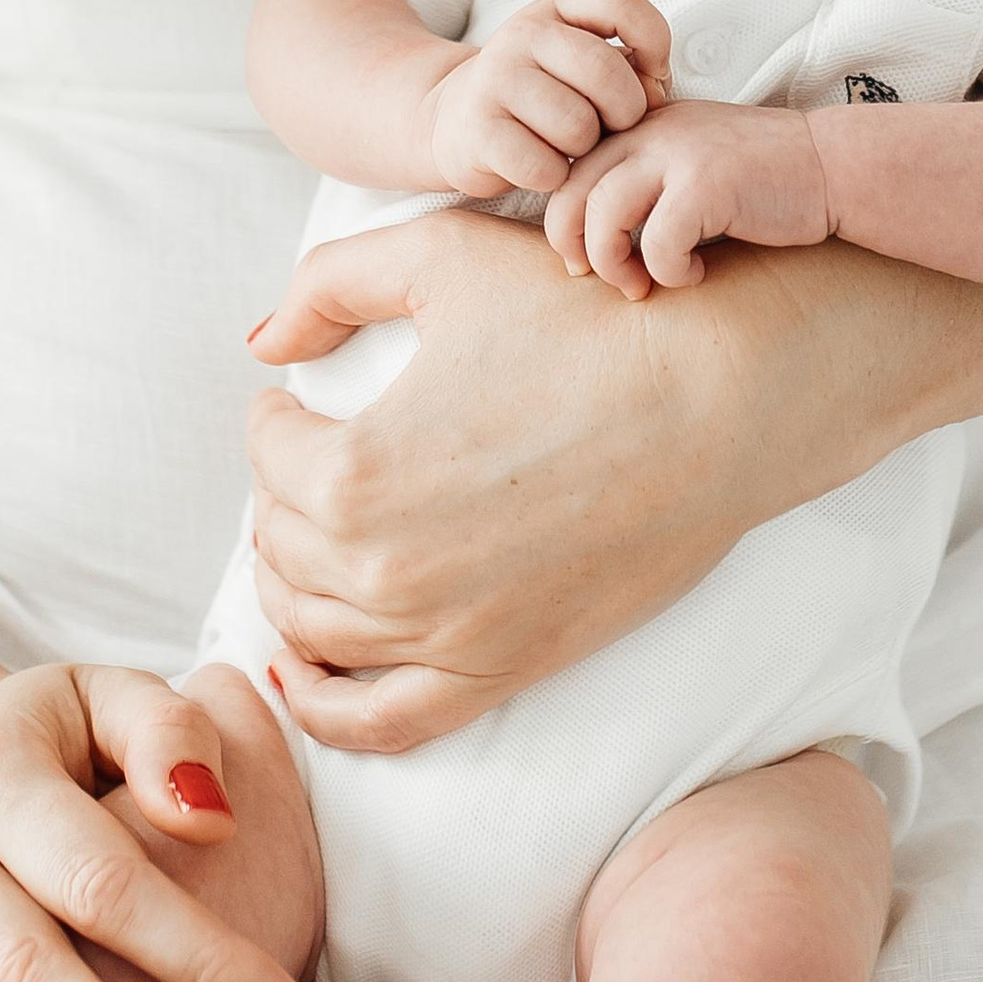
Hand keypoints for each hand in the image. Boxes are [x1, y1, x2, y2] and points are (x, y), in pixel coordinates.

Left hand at [245, 206, 879, 747]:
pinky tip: (301, 669)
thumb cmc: (587, 318)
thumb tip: (261, 343)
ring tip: (314, 533)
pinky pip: (378, 723)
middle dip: (284, 493)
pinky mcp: (499, 670)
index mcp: (353, 471)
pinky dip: (322, 706)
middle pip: (279, 541)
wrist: (721, 398)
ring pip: (310, 627)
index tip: (298, 398)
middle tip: (312, 457)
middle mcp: (384, 570)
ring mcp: (442, 634)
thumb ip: (328, 283)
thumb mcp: (442, 258)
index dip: (277, 415)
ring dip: (295, 577)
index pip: (265, 453)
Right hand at [423, 0, 669, 195]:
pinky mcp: (478, 130)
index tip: (652, 74)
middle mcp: (522, 34)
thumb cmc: (539, 97)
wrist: (452, 121)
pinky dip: (554, 177)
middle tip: (609, 126)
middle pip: (607, 74)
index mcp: (556, 10)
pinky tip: (541, 165)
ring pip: (578, 126)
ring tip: (567, 144)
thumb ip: (626, 67)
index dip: (653, 40)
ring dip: (584, 149)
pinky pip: (545, 167)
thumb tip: (653, 92)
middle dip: (626, 113)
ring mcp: (495, 79)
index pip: (618, 1)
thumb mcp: (578, 65)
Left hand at [544, 98, 830, 296]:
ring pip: (600, 215)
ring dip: (612, 264)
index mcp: (641, 125)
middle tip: (599, 276)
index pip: (568, 168)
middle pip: (569, 191)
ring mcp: (678, 153)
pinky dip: (669, 272)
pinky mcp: (707, 184)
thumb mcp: (690, 164)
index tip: (585, 255)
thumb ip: (642, 183)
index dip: (564, 220)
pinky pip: (656, 243)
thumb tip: (585, 241)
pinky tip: (695, 273)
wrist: (834, 167)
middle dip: (572, 246)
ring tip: (642, 282)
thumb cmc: (764, 180)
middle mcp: (651, 130)